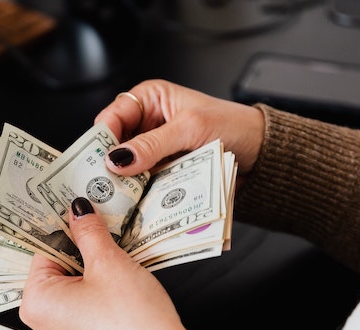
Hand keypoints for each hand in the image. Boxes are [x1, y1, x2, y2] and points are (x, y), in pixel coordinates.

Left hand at [20, 198, 214, 329]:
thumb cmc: (134, 323)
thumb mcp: (109, 263)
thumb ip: (89, 232)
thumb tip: (78, 212)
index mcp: (36, 302)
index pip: (43, 250)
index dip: (66, 230)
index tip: (81, 215)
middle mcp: (42, 322)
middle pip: (57, 269)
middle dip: (81, 251)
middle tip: (105, 236)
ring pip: (73, 287)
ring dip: (93, 270)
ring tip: (117, 263)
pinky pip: (84, 306)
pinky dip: (99, 291)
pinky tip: (120, 285)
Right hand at [95, 79, 264, 183]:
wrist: (262, 152)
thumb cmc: (233, 126)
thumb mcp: (189, 128)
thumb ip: (152, 143)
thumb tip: (117, 158)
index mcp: (150, 99)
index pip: (112, 116)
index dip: (102, 138)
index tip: (98, 160)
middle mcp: (148, 123)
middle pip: (115, 145)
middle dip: (111, 163)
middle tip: (103, 183)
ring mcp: (155, 150)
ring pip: (127, 167)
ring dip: (124, 181)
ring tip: (117, 197)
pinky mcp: (163, 171)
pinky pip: (143, 182)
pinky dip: (139, 192)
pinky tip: (135, 202)